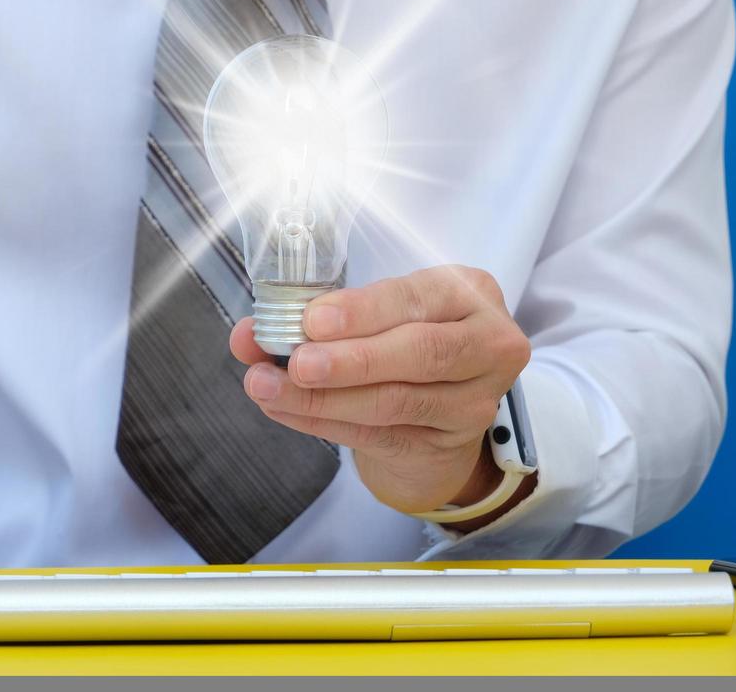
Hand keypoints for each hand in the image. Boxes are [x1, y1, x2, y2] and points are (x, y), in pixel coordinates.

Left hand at [231, 266, 533, 523]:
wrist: (437, 411)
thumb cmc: (402, 342)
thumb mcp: (373, 316)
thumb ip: (315, 318)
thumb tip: (248, 335)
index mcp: (469, 291)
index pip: (416, 298)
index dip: (363, 310)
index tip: (312, 320)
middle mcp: (487, 343)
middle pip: (420, 352)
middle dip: (349, 359)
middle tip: (296, 363)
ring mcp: (476, 400)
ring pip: (396, 401)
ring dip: (323, 397)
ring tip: (268, 388)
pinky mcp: (451, 443)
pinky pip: (379, 434)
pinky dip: (324, 422)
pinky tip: (285, 409)